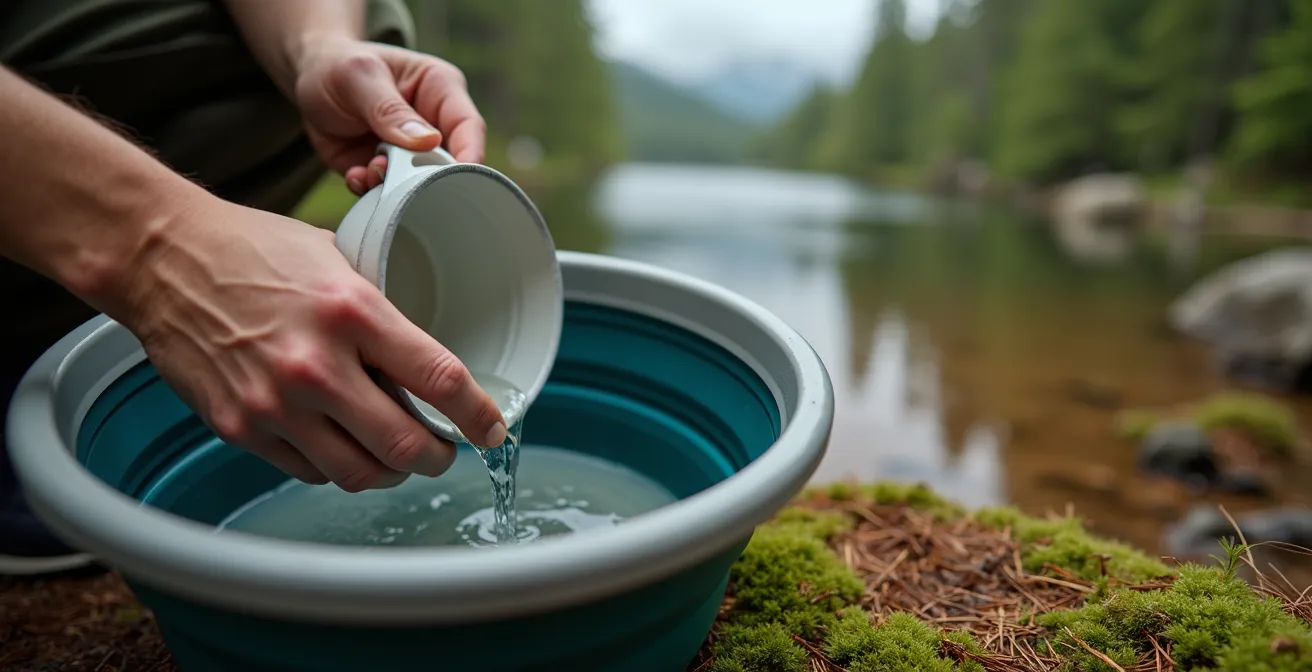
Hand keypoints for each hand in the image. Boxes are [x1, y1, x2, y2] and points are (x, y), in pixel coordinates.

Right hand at [121, 196, 507, 490]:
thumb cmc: (254, 250)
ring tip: (397, 456)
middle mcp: (315, 365)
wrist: (163, 258)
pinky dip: (337, 466)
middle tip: (444, 452)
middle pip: (405, 445)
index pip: (439, 379)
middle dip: (438, 458)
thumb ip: (382, 313)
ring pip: (357, 472)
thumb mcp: (338, 260)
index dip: (477, 414)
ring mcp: (274, 403)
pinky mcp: (240, 427)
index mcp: (352, 311)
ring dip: (389, 472)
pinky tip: (344, 446)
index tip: (491, 428)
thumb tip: (428, 358)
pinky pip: (308, 470)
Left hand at [291, 36, 486, 194]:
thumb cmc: (339, 66)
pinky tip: (355, 174)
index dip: (469, 154)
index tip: (458, 179)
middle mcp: (433, 124)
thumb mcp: (359, 78)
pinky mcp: (388, 170)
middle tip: (393, 173)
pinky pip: (390, 191)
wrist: (309, 79)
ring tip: (367, 170)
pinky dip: (371, 191)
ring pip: (419, 184)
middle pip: (449, 163)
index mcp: (440, 90)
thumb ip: (390, 109)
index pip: (468, 126)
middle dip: (423, 177)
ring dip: (393, 186)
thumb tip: (428, 141)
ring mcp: (411, 151)